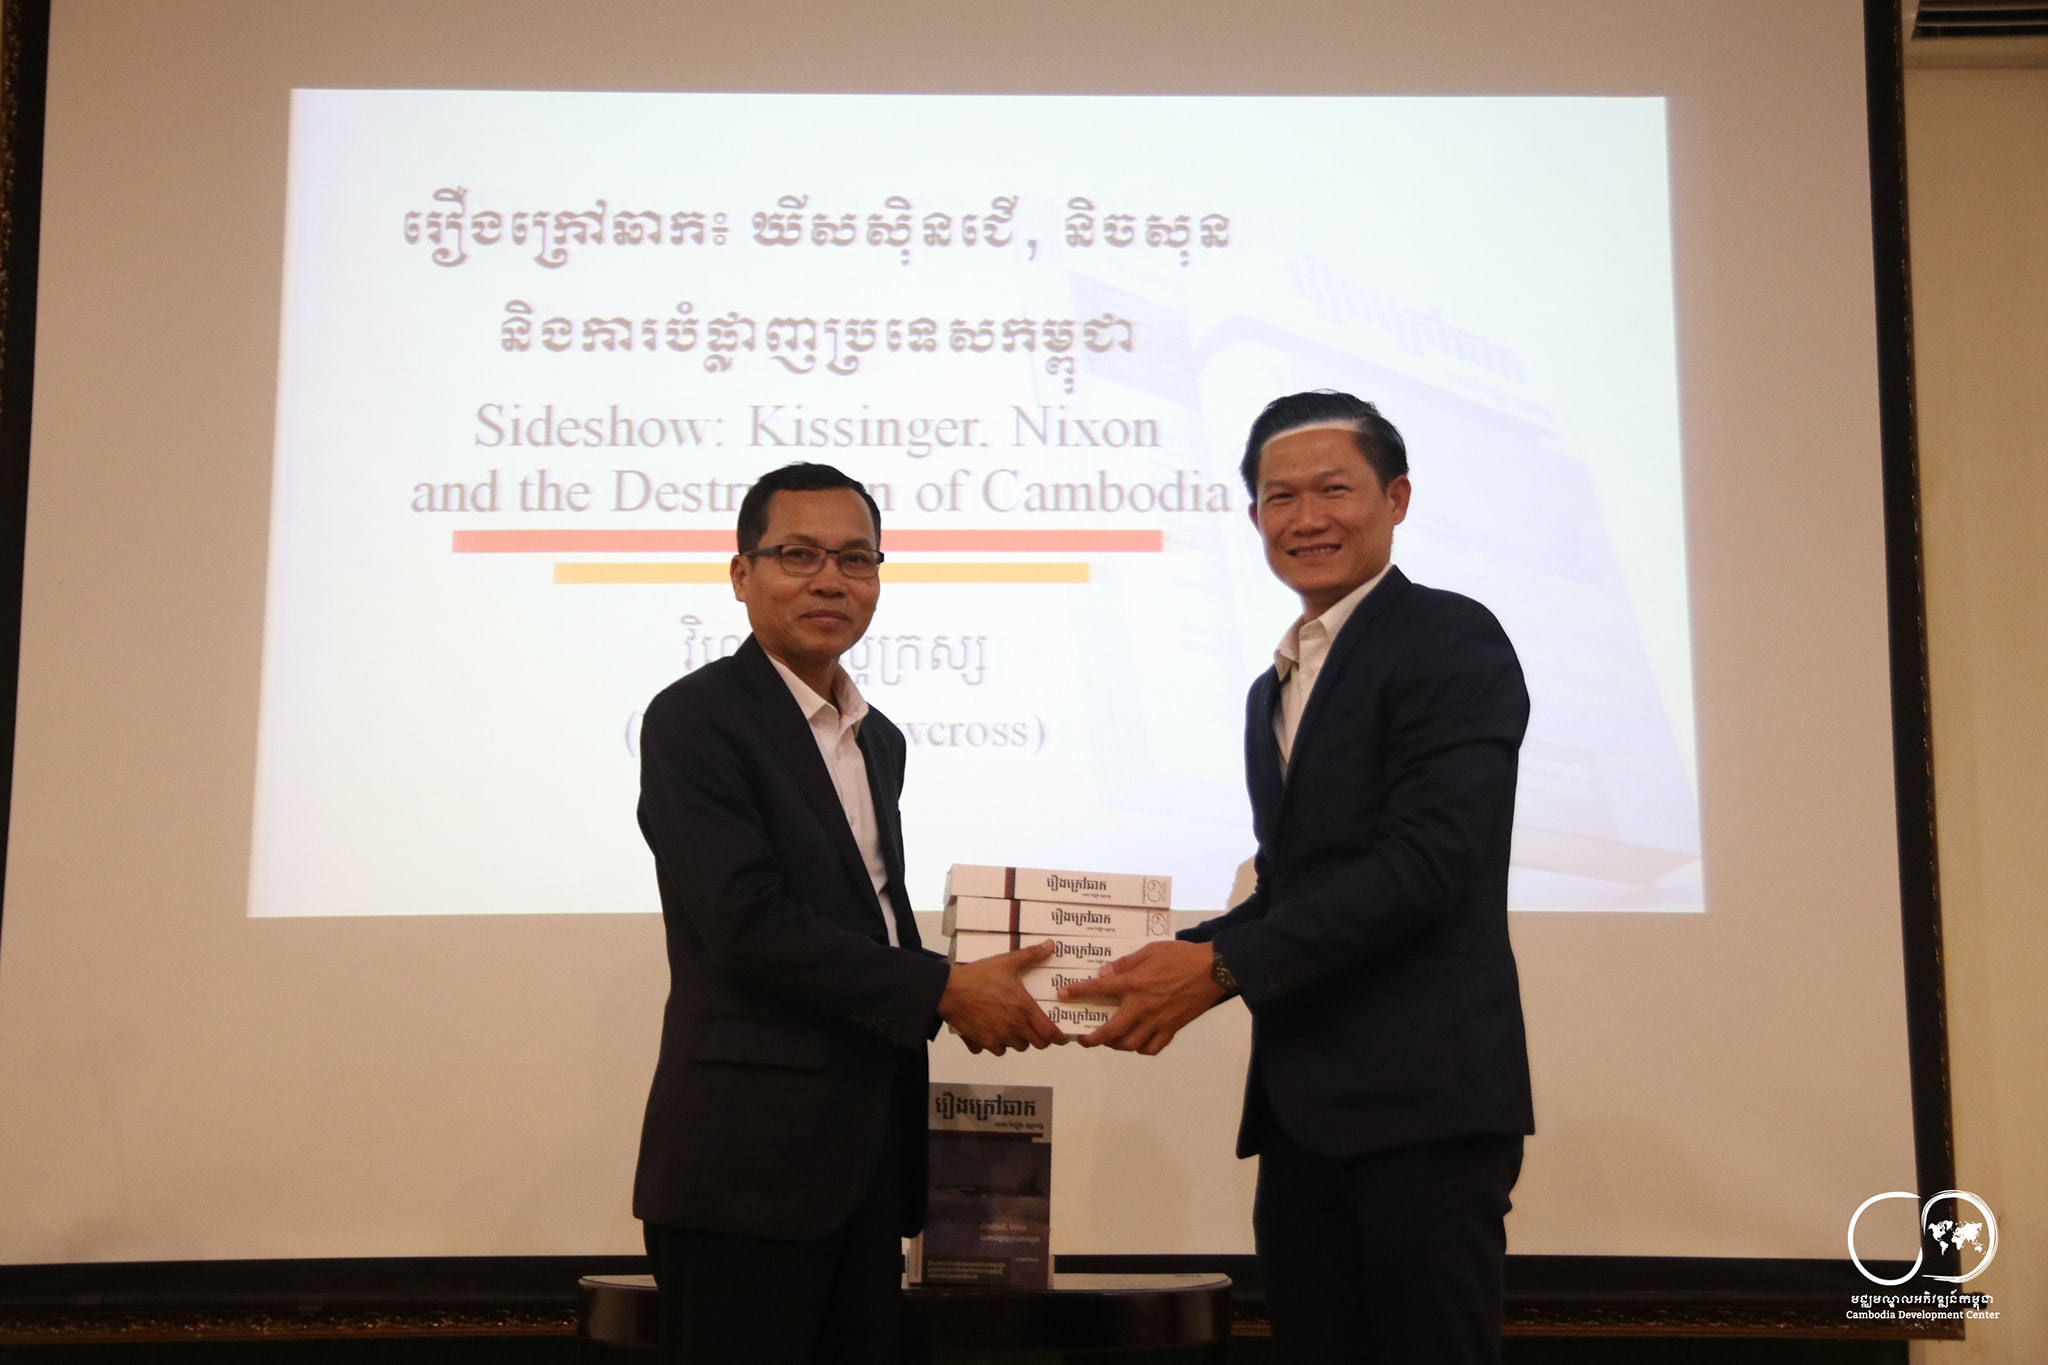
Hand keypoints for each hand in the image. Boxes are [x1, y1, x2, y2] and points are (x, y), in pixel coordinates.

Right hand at [938, 940, 1067, 1054]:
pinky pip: (996, 1050)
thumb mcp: (1007, 962)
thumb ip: (1031, 955)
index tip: (1062, 1036)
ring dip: (1019, 1040)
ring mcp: (997, 1036)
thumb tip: (1050, 945)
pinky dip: (998, 1044)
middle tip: (1038, 1029)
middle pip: (1037, 1044)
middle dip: (1040, 1038)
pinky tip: (994, 1031)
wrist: (949, 990)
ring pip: (1017, 1047)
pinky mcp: (982, 1042)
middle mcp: (1013, 1026)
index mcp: (1024, 1009)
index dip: (1059, 1037)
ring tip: (1015, 1027)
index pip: (1050, 1033)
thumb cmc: (977, 977)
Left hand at [1057, 940, 1225, 1053]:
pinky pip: (1152, 1048)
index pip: (1099, 989)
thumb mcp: (1150, 950)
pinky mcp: (1172, 1029)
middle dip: (1093, 1038)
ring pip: (1130, 1044)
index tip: (1063, 996)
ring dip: (1116, 1045)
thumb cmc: (1181, 956)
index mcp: (1134, 984)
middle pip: (1111, 1031)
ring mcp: (1157, 1021)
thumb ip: (1125, 963)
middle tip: (1083, 1039)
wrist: (1213, 970)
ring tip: (1110, 1040)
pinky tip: (1137, 1043)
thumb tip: (1104, 972)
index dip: (1078, 992)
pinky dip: (1141, 1048)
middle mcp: (1142, 1007)